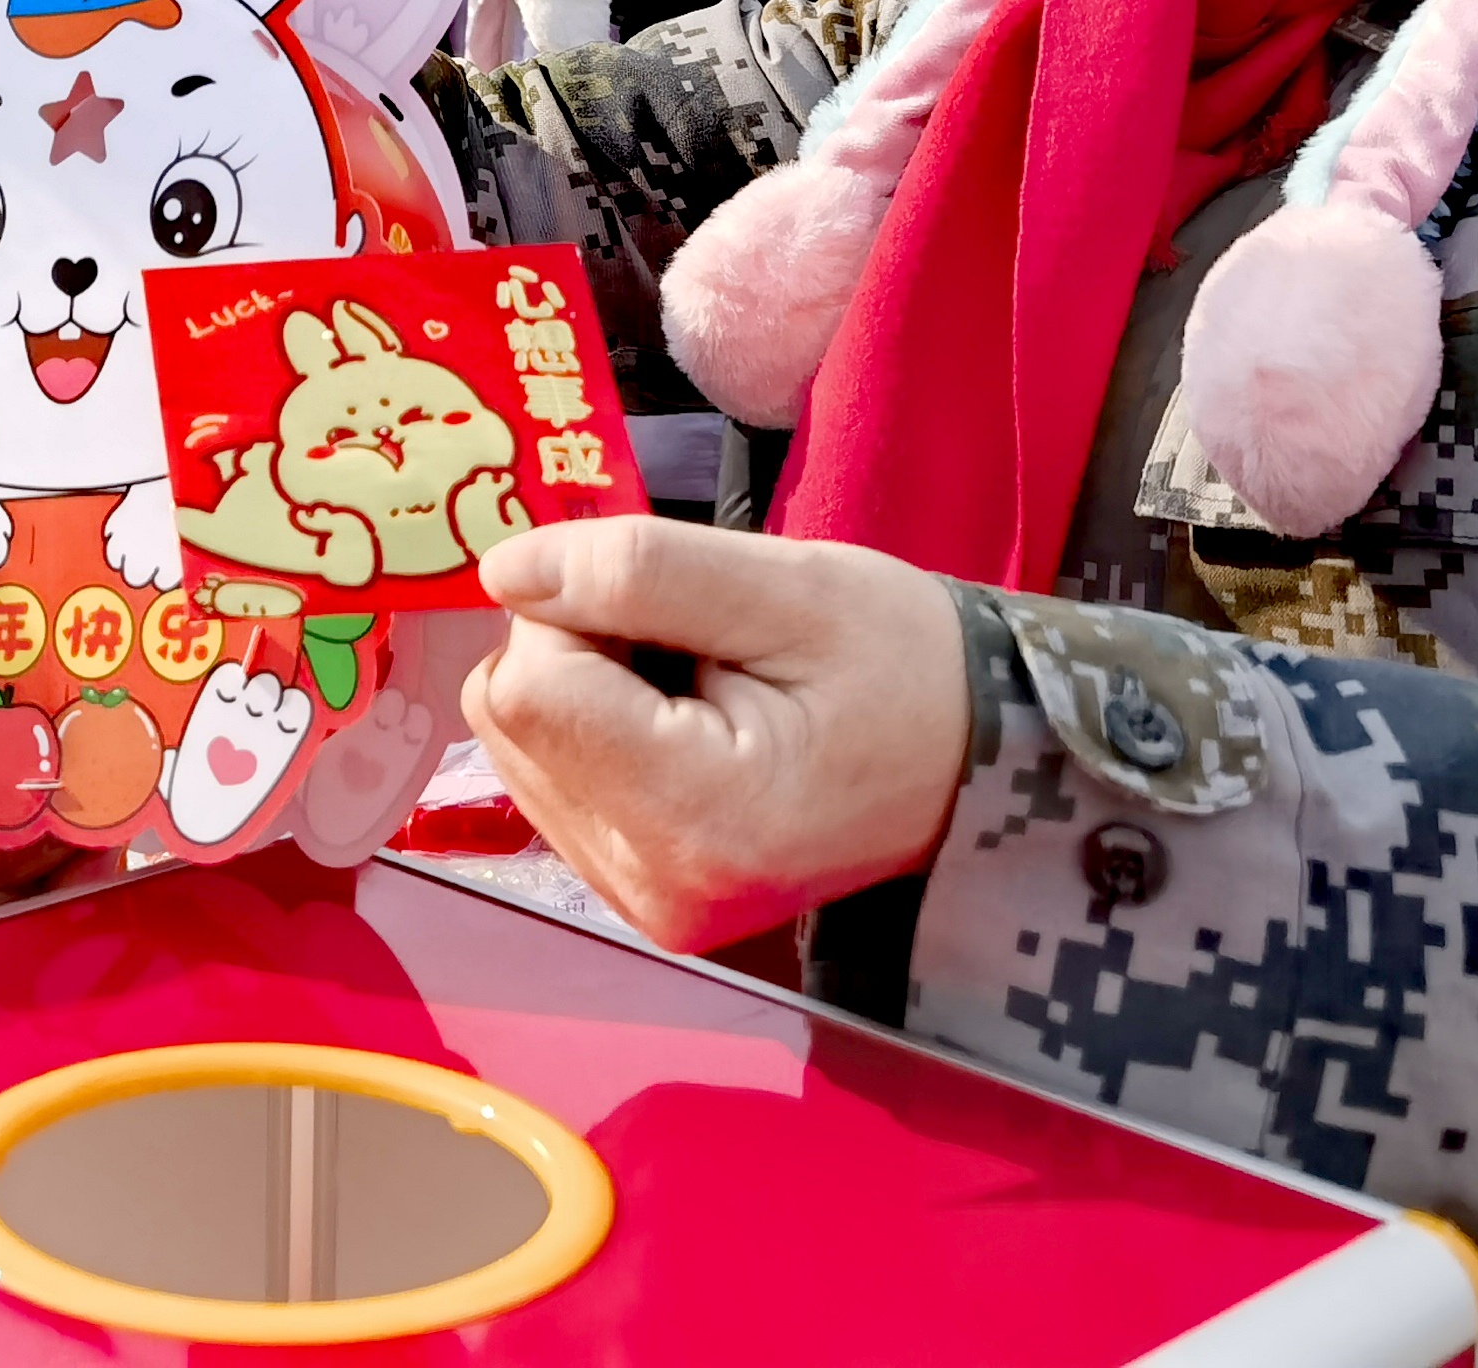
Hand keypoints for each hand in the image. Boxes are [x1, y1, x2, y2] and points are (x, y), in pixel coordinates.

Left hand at [460, 517, 970, 955]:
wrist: (974, 763)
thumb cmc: (901, 664)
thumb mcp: (789, 587)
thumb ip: (638, 572)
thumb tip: (503, 570)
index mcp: (699, 818)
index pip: (529, 684)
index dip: (580, 610)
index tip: (678, 606)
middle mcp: (653, 886)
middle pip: (510, 715)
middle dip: (578, 646)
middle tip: (695, 642)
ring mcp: (641, 905)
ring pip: (517, 742)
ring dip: (587, 686)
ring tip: (700, 685)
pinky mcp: (637, 901)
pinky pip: (552, 781)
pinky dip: (599, 730)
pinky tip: (687, 725)